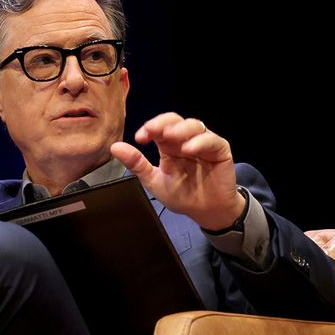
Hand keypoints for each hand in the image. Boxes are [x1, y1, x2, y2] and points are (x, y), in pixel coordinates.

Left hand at [111, 112, 243, 230]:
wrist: (206, 213)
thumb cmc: (182, 196)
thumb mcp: (155, 181)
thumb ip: (137, 164)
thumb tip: (114, 147)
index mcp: (169, 146)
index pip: (159, 128)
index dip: (149, 128)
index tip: (140, 138)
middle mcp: (185, 141)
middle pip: (175, 121)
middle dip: (162, 123)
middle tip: (151, 131)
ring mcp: (204, 144)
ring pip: (194, 125)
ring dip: (180, 129)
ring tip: (170, 137)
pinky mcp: (220, 150)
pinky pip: (212, 140)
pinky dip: (200, 142)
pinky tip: (188, 149)